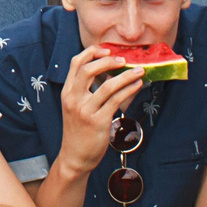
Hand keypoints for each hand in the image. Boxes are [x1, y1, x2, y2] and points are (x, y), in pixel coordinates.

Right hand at [54, 45, 142, 175]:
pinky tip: (137, 85)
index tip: (106, 50)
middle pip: (88, 69)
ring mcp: (85, 110)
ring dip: (126, 75)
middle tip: (123, 59)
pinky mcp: (98, 121)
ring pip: (107, 85)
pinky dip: (129, 89)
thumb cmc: (78, 131)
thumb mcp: (75, 107)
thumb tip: (109, 72)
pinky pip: (116, 100)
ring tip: (139, 71)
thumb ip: (85, 90)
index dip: (91, 52)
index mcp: (67, 92)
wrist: (75, 157)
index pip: (75, 63)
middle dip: (108, 60)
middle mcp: (73, 99)